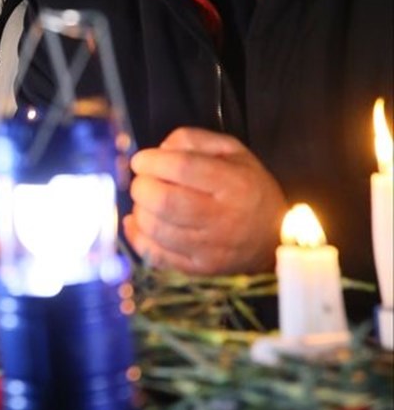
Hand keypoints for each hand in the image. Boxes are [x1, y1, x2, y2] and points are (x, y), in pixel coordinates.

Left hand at [125, 126, 286, 274]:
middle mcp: (223, 218)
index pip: (183, 168)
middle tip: (142, 180)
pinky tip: (137, 222)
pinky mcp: (199, 268)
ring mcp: (210, 248)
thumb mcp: (233, 152)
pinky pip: (157, 255)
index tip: (141, 160)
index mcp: (234, 184)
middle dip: (142, 186)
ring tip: (146, 201)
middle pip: (164, 202)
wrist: (273, 238)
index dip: (152, 161)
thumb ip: (195, 141)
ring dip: (140, 210)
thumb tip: (159, 150)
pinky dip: (137, 236)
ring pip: (156, 230)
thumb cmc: (249, 188)